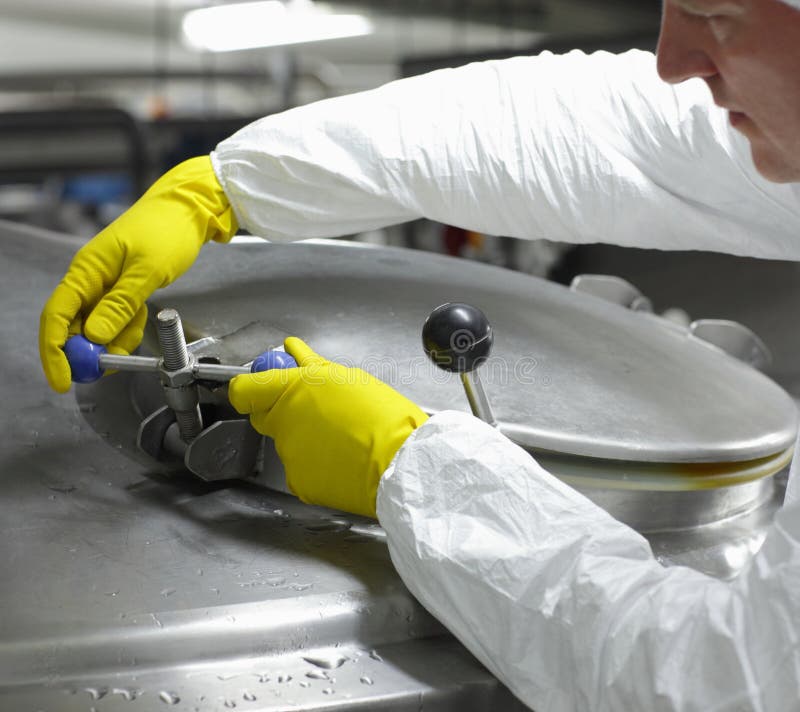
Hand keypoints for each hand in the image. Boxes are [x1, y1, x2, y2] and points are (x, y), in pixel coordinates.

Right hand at [39, 156, 237, 391]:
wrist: (189, 210)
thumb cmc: (167, 230)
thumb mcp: (147, 270)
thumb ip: (120, 304)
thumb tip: (93, 335)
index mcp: (87, 270)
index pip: (56, 315)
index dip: (55, 350)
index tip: (64, 379)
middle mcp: (90, 278)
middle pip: (73, 325)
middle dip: (86, 352)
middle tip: (105, 369)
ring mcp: (106, 285)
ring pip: (98, 326)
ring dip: (113, 340)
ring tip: (136, 330)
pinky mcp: (123, 289)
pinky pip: (117, 318)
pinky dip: (127, 327)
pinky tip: (142, 317)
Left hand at [229, 338, 427, 517]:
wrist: (399, 463)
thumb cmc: (383, 418)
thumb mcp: (348, 378)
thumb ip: (313, 367)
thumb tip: (294, 353)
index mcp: (293, 388)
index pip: (244, 388)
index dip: (249, 386)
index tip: (261, 385)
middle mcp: (283, 420)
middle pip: (264, 415)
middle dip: (281, 411)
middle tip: (314, 411)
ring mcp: (289, 453)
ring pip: (288, 443)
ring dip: (307, 439)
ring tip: (343, 440)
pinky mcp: (298, 481)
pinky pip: (300, 469)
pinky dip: (317, 465)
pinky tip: (342, 460)